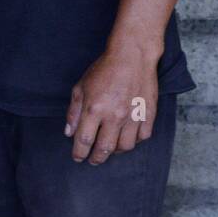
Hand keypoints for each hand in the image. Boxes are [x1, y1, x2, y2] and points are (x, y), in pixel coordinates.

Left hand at [64, 46, 158, 163]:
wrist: (132, 56)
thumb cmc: (104, 70)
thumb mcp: (81, 87)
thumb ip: (74, 112)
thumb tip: (69, 133)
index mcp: (94, 109)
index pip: (84, 141)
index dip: (79, 153)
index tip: (77, 157)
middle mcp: (114, 116)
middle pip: (104, 149)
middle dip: (96, 159)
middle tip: (93, 160)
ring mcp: (133, 116)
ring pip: (125, 147)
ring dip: (115, 152)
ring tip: (110, 149)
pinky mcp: (149, 113)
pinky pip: (143, 137)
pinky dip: (134, 141)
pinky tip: (127, 138)